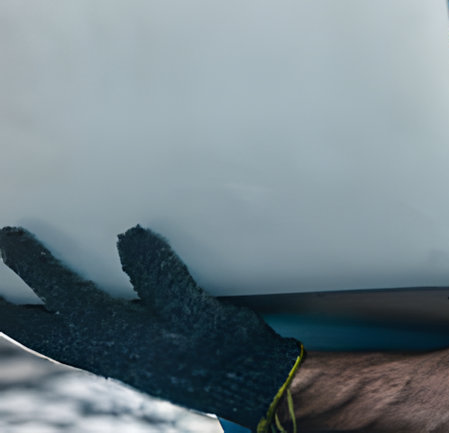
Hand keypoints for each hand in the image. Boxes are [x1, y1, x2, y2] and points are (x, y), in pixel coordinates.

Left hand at [0, 225, 303, 430]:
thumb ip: (160, 276)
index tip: (9, 236)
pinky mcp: (134, 357)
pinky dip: (60, 320)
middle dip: (9, 307)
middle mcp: (106, 351)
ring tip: (18, 293)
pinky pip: (78, 338)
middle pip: (39, 331)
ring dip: (30, 316)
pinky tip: (74, 309)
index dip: (31, 265)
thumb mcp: (197, 311)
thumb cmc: (224, 349)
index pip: (58, 296)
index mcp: (114, 338)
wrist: (250, 385)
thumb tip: (128, 236)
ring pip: (56, 338)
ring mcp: (118, 358)